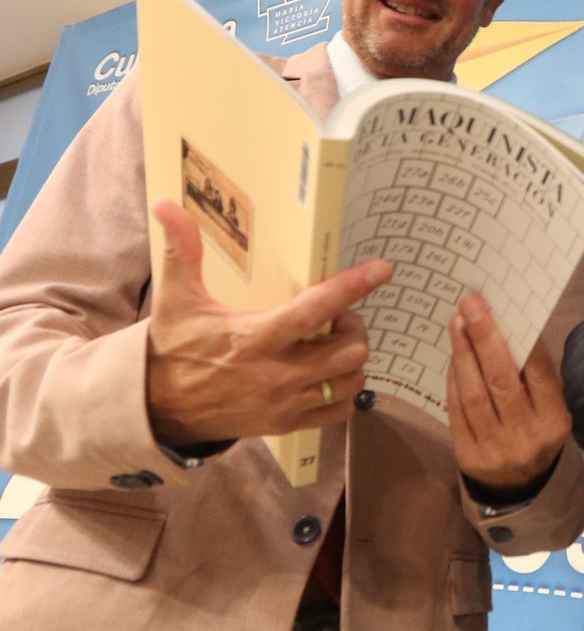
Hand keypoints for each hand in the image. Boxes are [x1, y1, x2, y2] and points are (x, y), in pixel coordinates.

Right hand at [146, 199, 389, 445]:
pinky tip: (330, 373)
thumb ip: (180, 250)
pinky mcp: (286, 425)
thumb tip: (165, 205)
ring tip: (334, 343)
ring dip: (352, 358)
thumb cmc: (173, 349)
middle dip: (353, 327)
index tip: (381, 269)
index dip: (352, 288)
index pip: (314, 311)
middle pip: (349, 350)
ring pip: (351, 380)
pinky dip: (345, 391)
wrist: (155, 410)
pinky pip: (340, 411)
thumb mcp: (175, 299)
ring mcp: (284, 403)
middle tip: (338, 317)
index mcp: (253, 338)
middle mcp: (275, 374)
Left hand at [447, 295, 571, 494]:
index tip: (502, 310)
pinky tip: (453, 357)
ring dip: (463, 355)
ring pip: (474, 394)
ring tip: (457, 324)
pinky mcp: (470, 457)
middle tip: (471, 306)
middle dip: (484, 339)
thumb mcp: (549, 408)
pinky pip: (457, 412)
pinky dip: (454, 381)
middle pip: (502, 380)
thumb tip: (508, 327)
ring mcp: (497, 449)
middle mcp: (528, 436)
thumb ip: (535, 376)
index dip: (520, 340)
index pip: (539, 374)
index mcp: (554, 421)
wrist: (522, 487)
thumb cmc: (537, 431)